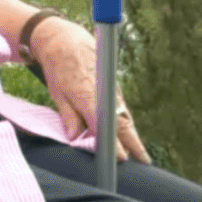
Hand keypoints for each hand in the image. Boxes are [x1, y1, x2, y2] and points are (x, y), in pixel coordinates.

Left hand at [28, 18, 151, 163]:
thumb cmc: (59, 68)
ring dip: (131, 135)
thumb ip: (69, 117)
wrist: (66, 40)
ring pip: (124, 116)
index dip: (114, 143)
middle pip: (122, 122)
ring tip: (139, 154)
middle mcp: (106, 93)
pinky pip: (121, 109)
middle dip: (133, 143)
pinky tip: (128, 136)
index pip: (105, 125)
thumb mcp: (58, 94)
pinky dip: (125, 123)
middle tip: (143, 161)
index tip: (122, 158)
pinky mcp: (113, 89)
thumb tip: (75, 139)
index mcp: (89, 95)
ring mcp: (112, 90)